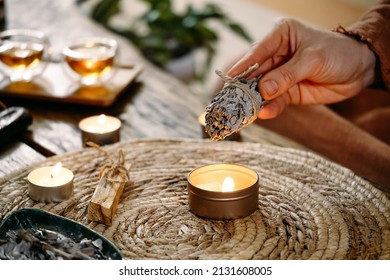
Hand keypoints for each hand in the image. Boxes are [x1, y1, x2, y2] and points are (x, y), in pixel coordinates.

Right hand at [228, 18, 375, 118]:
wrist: (359, 70)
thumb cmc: (338, 53)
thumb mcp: (313, 60)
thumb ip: (287, 75)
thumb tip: (264, 90)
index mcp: (280, 36)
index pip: (257, 51)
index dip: (243, 66)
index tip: (229, 78)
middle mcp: (275, 55)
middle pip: (254, 72)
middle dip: (245, 87)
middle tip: (233, 100)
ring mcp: (279, 75)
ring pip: (262, 89)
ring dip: (255, 101)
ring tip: (247, 110)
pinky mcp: (286, 92)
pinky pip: (274, 101)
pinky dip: (270, 108)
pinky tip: (264, 113)